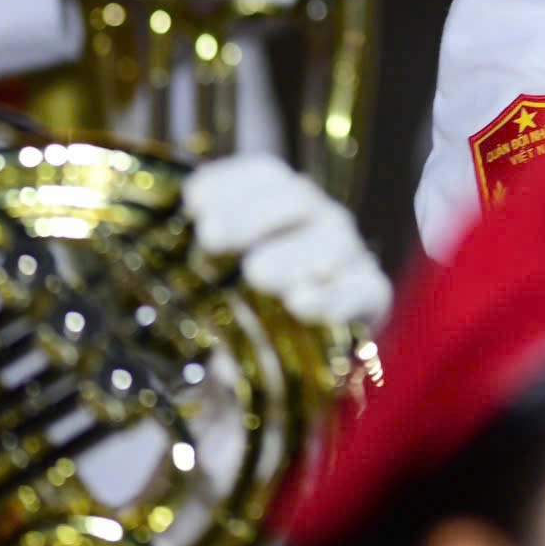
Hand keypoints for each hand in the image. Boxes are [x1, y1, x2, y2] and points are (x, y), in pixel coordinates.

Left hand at [182, 153, 391, 325]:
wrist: (296, 370)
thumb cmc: (240, 322)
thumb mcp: (209, 300)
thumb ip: (194, 288)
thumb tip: (171, 299)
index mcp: (277, 204)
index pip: (261, 174)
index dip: (226, 182)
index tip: (191, 204)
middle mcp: (317, 219)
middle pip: (295, 198)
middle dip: (250, 215)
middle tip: (211, 239)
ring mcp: (349, 255)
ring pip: (333, 238)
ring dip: (292, 254)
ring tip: (256, 276)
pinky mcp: (373, 294)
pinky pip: (364, 288)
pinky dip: (335, 297)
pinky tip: (303, 306)